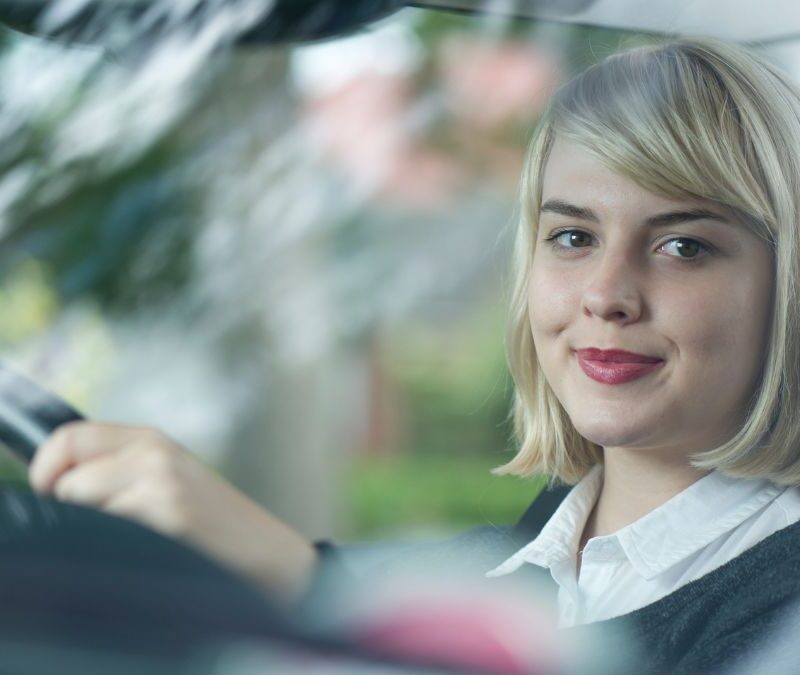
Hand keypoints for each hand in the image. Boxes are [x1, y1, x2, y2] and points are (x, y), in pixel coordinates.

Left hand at [28, 422, 317, 601]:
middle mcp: (154, 451)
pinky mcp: (168, 513)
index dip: (46, 469)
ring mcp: (162, 481)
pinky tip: (151, 545)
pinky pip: (107, 528)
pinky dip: (115, 543)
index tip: (51, 495)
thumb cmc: (210, 521)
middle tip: (103, 522)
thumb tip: (56, 481)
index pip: (69, 436)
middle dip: (70, 504)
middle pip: (68, 471)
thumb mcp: (166, 476)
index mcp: (151, 438)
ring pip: (80, 501)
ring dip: (95, 526)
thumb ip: (116, 466)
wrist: (262, 548)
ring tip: (137, 535)